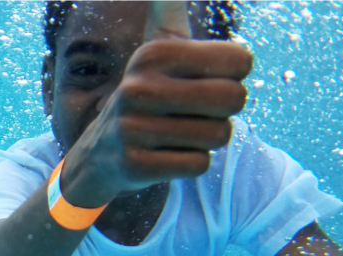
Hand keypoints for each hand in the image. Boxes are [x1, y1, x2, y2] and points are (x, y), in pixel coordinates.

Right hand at [61, 40, 251, 206]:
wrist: (102, 151)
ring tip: (177, 132)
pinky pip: (198, 165)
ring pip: (219, 136)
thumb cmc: (147, 91)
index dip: (232, 75)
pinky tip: (166, 154)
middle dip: (224, 110)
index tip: (205, 80)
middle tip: (196, 111)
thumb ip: (169, 8)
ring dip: (206, 138)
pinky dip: (190, 163)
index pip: (240, 61)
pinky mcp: (135, 165)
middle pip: (235, 99)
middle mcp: (138, 87)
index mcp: (152, 53)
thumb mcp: (158, 46)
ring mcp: (133, 128)